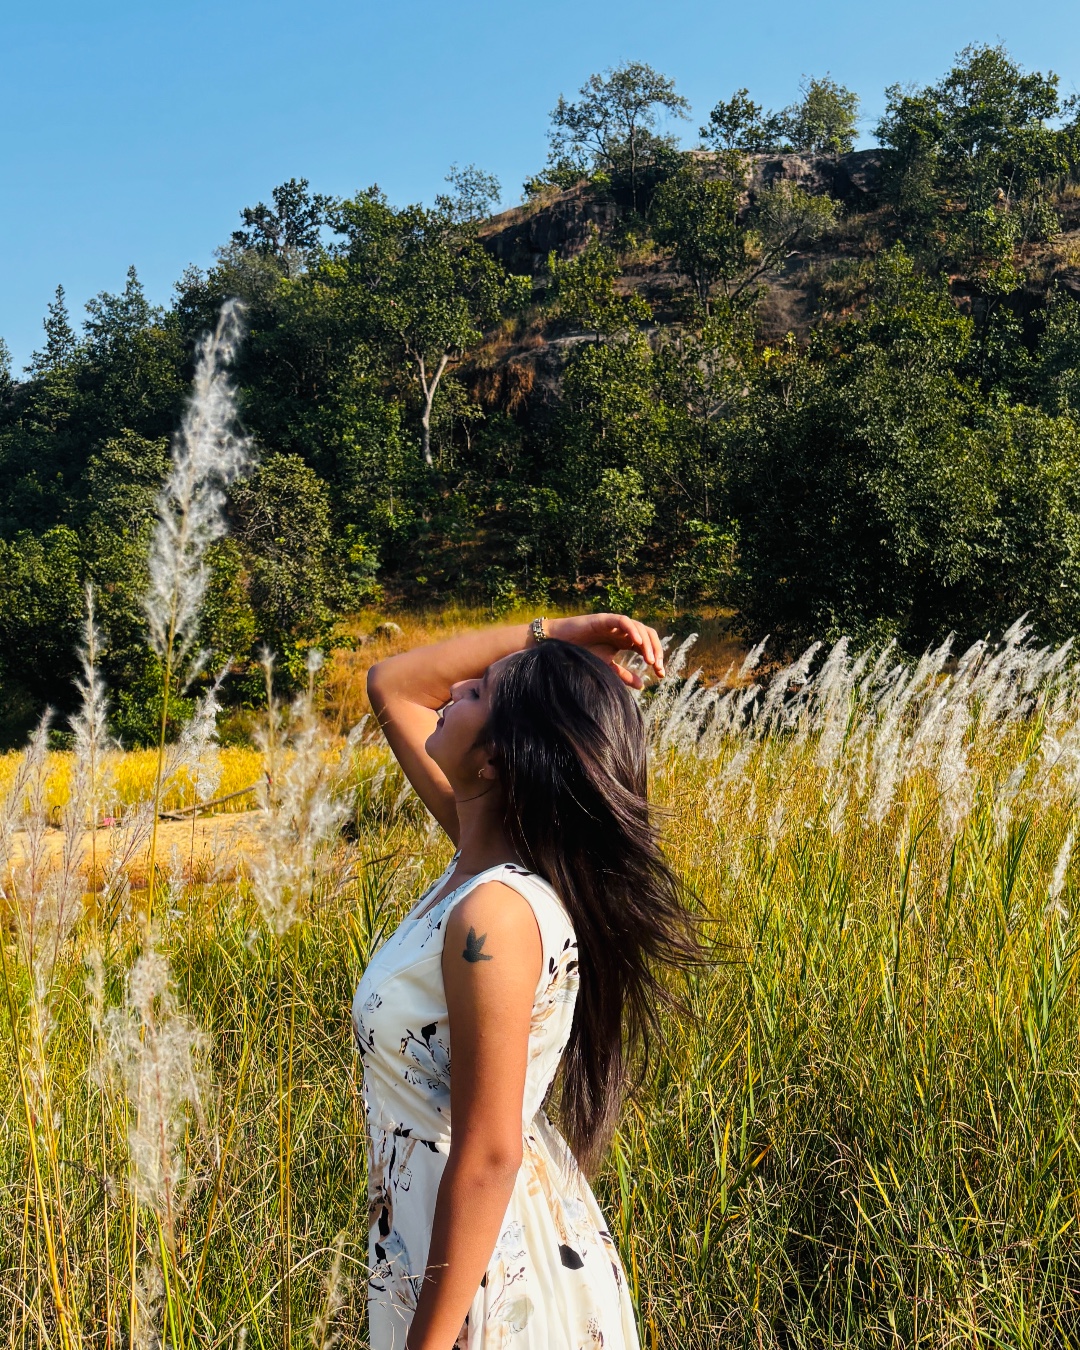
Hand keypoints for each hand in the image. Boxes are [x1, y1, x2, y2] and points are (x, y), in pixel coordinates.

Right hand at [546, 613, 664, 687]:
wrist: (558, 646)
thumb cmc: (581, 655)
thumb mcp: (606, 667)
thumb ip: (623, 675)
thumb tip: (642, 685)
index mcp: (625, 641)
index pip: (647, 647)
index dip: (657, 658)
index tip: (661, 674)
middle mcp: (623, 631)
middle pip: (648, 635)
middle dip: (656, 651)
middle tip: (658, 667)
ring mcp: (614, 624)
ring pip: (639, 628)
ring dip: (647, 643)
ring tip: (650, 660)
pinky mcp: (604, 619)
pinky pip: (623, 621)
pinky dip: (633, 630)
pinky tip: (637, 643)